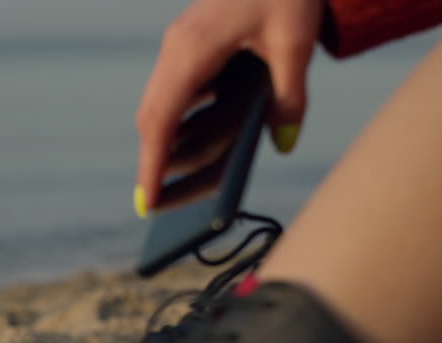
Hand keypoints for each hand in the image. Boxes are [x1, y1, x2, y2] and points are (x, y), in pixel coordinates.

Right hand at [134, 0, 323, 215]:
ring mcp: (181, 43)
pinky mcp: (193, 40)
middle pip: (153, 115)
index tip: (146, 200)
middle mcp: (178, 47)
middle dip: (156, 160)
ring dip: (167, 140)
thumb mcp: (296, 42)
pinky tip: (197, 139)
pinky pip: (176, 89)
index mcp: (194, 48)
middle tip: (158, 202)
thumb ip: (289, 96)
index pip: (161, 118)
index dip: (151, 163)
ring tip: (177, 179)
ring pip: (161, 102)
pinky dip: (180, 119)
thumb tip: (281, 142)